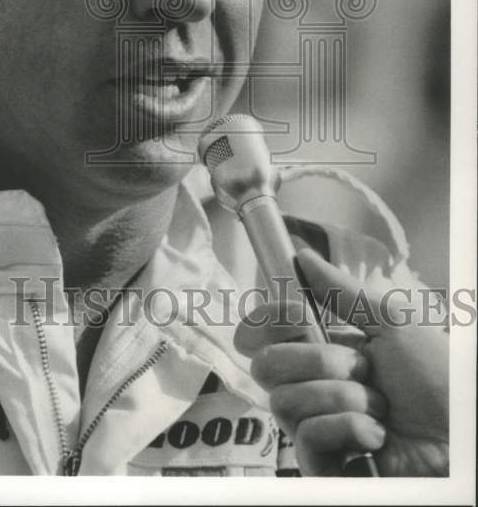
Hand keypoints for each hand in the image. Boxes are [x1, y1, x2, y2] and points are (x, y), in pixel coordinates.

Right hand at [234, 247, 448, 475]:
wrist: (462, 438)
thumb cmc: (438, 378)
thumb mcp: (392, 322)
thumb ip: (341, 291)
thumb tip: (302, 256)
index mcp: (322, 350)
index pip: (263, 332)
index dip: (268, 320)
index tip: (297, 314)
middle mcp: (311, 386)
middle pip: (266, 365)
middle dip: (318, 361)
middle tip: (363, 368)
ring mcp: (315, 426)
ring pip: (285, 400)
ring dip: (342, 398)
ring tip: (379, 409)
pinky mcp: (322, 464)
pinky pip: (307, 437)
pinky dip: (347, 430)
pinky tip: (375, 437)